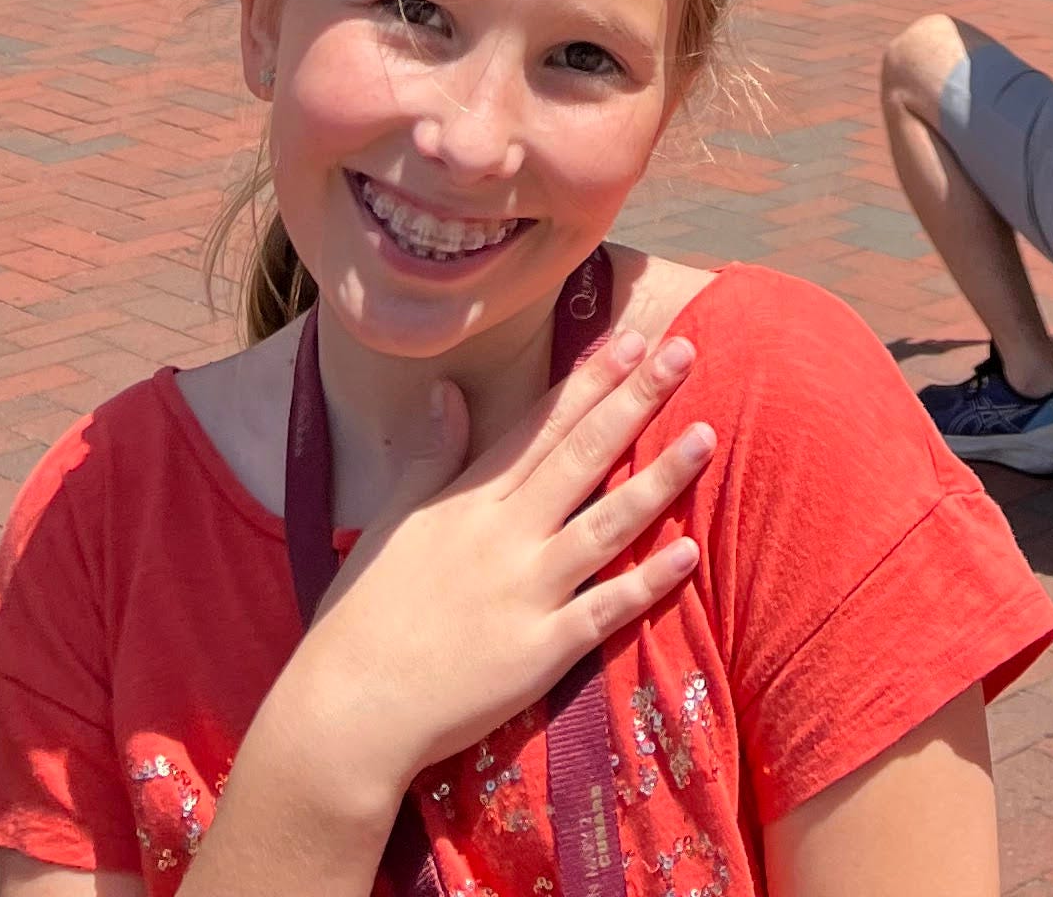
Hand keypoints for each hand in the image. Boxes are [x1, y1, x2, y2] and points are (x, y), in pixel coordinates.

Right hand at [267, 321, 713, 830]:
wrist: (346, 713)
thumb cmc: (360, 617)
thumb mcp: (390, 523)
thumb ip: (430, 457)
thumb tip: (448, 390)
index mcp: (468, 502)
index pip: (539, 427)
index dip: (589, 381)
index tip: (630, 340)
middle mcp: (505, 536)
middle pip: (582, 456)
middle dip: (635, 400)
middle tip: (683, 352)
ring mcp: (528, 593)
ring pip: (608, 524)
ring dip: (660, 479)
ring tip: (706, 435)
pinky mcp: (542, 652)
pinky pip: (607, 611)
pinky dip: (649, 582)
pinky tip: (689, 552)